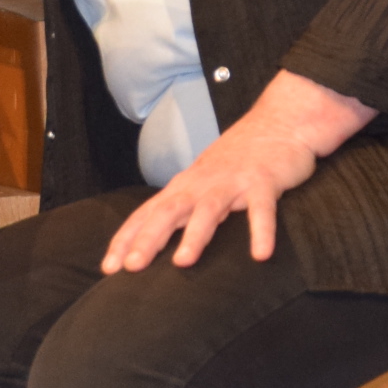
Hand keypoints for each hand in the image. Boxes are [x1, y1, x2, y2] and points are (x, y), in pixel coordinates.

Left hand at [101, 70, 376, 271]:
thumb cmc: (241, 156)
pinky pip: (262, 209)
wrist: (280, 119)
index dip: (127, 238)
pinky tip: (260, 255)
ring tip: (182, 263)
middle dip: (148, 239)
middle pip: (169, 211)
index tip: (108, 267)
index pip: (148, 212)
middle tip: (131, 267)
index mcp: (186, 185)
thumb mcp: (205, 180)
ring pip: (209, 209)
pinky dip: (261, 231)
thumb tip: (156, 239)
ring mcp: (233, 180)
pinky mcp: (264, 181)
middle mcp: (203, 183)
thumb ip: (184, 206)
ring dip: (194, 235)